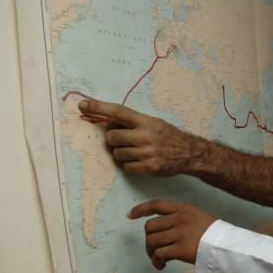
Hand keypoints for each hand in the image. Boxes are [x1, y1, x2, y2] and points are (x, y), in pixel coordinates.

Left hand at [78, 99, 195, 175]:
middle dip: (113, 140)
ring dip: (122, 154)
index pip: (118, 112)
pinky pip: (126, 167)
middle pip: (112, 137)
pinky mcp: (149, 167)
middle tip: (123, 141)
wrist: (189, 153)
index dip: (99, 108)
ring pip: (117, 154)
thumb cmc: (168, 137)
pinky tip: (141, 161)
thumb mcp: (153, 123)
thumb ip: (132, 123)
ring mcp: (146, 152)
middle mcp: (145, 136)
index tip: (83, 105)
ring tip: (136, 152)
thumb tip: (107, 121)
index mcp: (145, 122)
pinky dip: (131, 165)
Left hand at [128, 199, 216, 269]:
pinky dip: (156, 262)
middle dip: (148, 239)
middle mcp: (180, 218)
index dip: (140, 209)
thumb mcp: (201, 217)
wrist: (228, 246)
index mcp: (184, 208)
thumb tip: (165, 229)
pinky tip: (161, 266)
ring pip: (151, 241)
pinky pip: (159, 254)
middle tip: (153, 250)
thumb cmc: (217, 235)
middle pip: (150, 226)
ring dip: (151, 253)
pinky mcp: (180, 248)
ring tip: (158, 259)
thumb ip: (183, 218)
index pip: (157, 204)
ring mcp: (180, 233)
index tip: (130, 215)